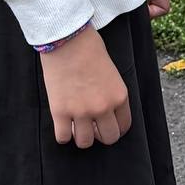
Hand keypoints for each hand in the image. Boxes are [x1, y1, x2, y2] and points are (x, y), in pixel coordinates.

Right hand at [39, 24, 132, 150]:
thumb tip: (105, 114)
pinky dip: (63, 134)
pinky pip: (63, 138)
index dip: (115, 128)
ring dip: (81, 136)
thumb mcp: (112, 74)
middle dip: (100, 135)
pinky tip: (63, 124)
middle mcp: (104, 107)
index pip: (124, 126)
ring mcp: (82, 112)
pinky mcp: (60, 112)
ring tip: (77, 126)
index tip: (106, 125)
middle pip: (108, 138)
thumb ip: (112, 95)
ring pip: (85, 143)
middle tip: (92, 127)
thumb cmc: (90, 50)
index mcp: (120, 96)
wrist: (68, 41)